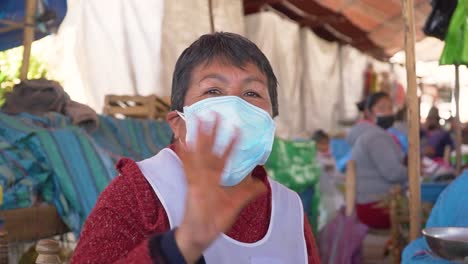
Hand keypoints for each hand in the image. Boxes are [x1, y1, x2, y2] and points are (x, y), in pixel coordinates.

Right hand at [175, 115, 265, 262]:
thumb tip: (262, 184)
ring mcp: (199, 178)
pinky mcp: (192, 185)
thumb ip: (248, 192)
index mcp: (217, 177)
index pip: (225, 155)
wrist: (202, 233)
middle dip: (213, 132)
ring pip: (200, 152)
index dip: (231, 143)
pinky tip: (182, 142)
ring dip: (200, 136)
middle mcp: (207, 174)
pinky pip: (188, 167)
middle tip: (215, 113)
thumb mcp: (236, 203)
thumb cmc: (216, 218)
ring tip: (200, 120)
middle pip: (211, 148)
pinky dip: (185, 155)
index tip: (237, 129)